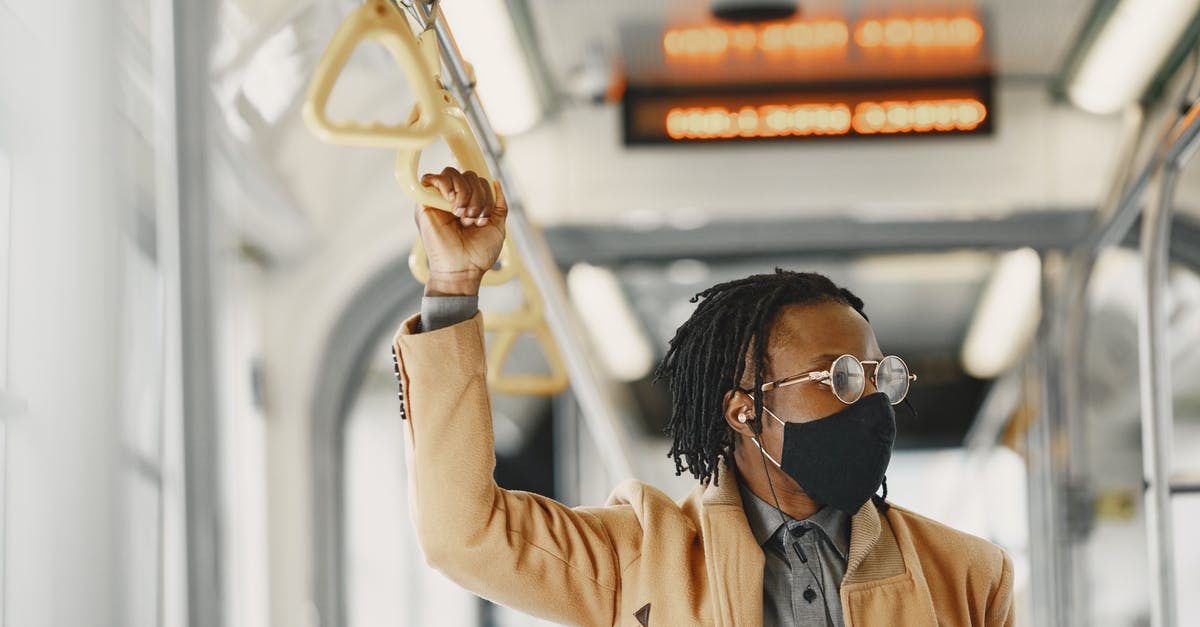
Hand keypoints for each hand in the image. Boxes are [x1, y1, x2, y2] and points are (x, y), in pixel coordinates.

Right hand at [415, 167, 506, 295]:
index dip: (486, 195)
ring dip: (463, 192)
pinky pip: (430, 178)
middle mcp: (453, 200)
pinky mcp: (424, 204)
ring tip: (462, 214)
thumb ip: (499, 204)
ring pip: (451, 173)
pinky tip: (450, 199)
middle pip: (466, 175)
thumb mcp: (497, 226)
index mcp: (470, 203)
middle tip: (472, 218)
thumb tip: (496, 181)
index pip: (478, 181)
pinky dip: (443, 183)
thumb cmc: (478, 254)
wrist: (462, 269)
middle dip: (476, 195)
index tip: (483, 220)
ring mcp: (438, 201)